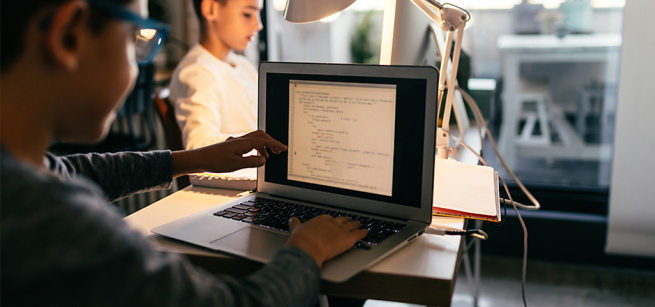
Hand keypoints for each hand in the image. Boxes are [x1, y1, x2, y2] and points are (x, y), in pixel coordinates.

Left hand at [171, 130, 286, 176]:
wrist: (199, 159)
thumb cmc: (215, 162)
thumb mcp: (236, 165)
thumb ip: (252, 162)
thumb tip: (263, 160)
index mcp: (243, 143)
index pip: (264, 141)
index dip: (275, 144)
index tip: (283, 148)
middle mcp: (240, 140)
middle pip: (261, 136)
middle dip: (271, 142)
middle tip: (279, 151)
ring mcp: (235, 142)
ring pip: (254, 139)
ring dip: (263, 146)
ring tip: (267, 157)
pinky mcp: (231, 146)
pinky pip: (248, 143)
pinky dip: (255, 148)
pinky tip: (254, 157)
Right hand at [285, 215, 367, 267]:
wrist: (308, 246)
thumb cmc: (301, 240)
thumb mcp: (296, 229)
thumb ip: (296, 224)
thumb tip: (292, 219)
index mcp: (320, 220)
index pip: (328, 218)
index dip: (332, 220)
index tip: (332, 220)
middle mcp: (332, 223)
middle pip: (341, 220)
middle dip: (346, 220)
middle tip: (349, 220)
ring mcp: (341, 229)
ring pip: (351, 225)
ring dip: (355, 224)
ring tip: (358, 223)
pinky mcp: (348, 238)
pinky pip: (358, 234)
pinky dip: (363, 232)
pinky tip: (366, 232)